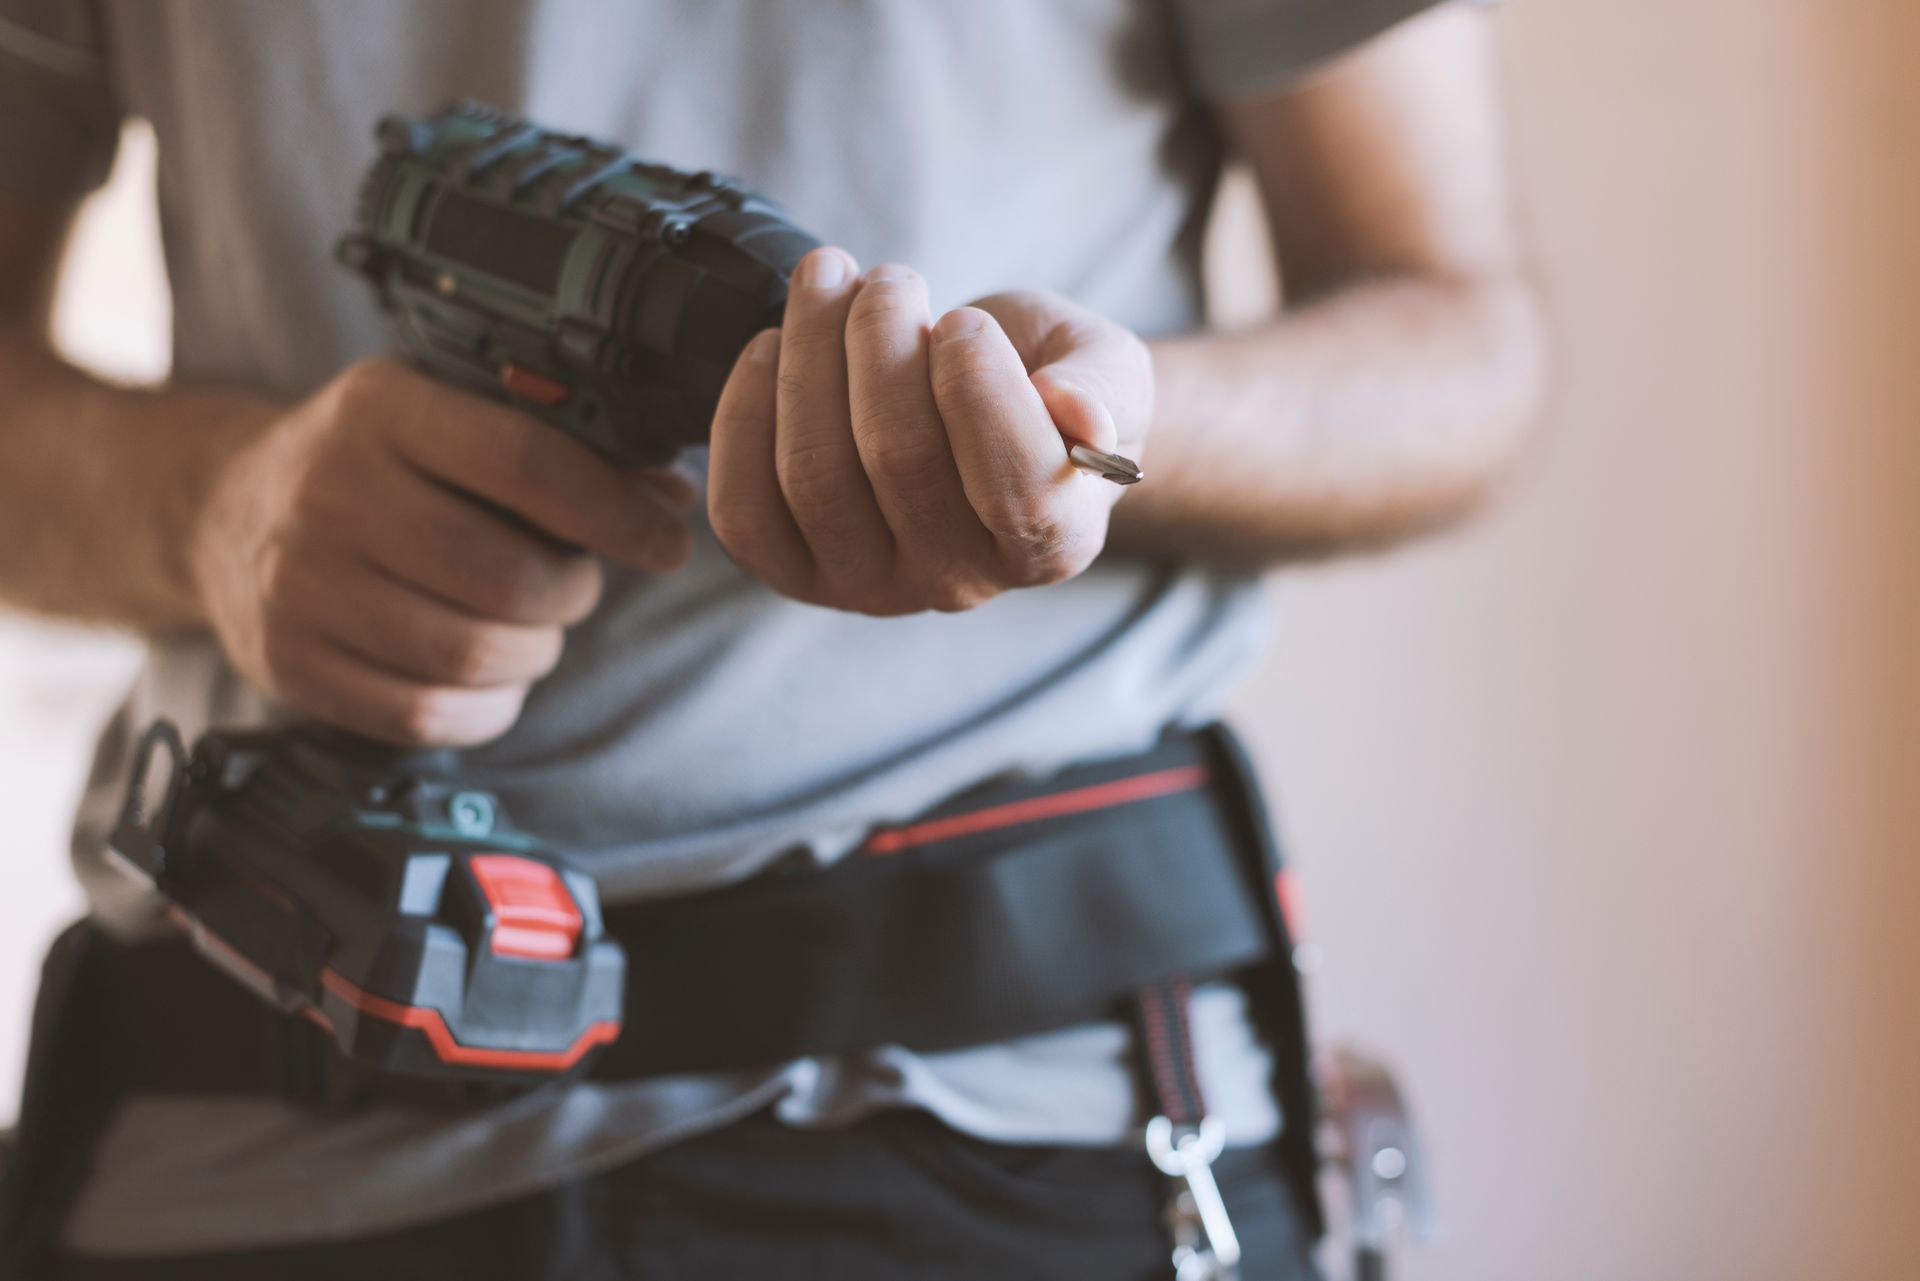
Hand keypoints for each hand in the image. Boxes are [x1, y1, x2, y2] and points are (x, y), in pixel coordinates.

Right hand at [189, 359, 694, 745]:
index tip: (666, 544)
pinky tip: (490, 680)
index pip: (525, 463)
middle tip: (573, 588)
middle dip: (570, 595)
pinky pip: (424, 715)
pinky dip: (485, 709)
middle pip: (504, 577)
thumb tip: (668, 498)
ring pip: (469, 655)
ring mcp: (299, 584)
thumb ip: (558, 451)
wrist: (218, 510)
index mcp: (381, 409)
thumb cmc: (370, 465)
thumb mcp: (445, 420)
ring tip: (530, 630)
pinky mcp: (288, 664)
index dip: (615, 512)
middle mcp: (329, 492)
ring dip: (533, 654)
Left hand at [708, 247, 1152, 614]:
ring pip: (813, 474)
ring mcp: (869, 587)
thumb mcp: (1103, 365)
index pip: (1018, 490)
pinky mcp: (793, 570)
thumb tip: (1079, 412)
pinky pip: (743, 509)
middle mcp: (959, 583)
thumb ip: (1103, 385)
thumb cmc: (1044, 385)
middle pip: (898, 461)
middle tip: (888, 278)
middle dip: (881, 340)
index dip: (981, 389)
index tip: (966, 320)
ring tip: (829, 281)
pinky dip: (743, 411)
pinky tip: (772, 348)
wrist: (977, 414)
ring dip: (808, 353)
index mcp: (1053, 544)